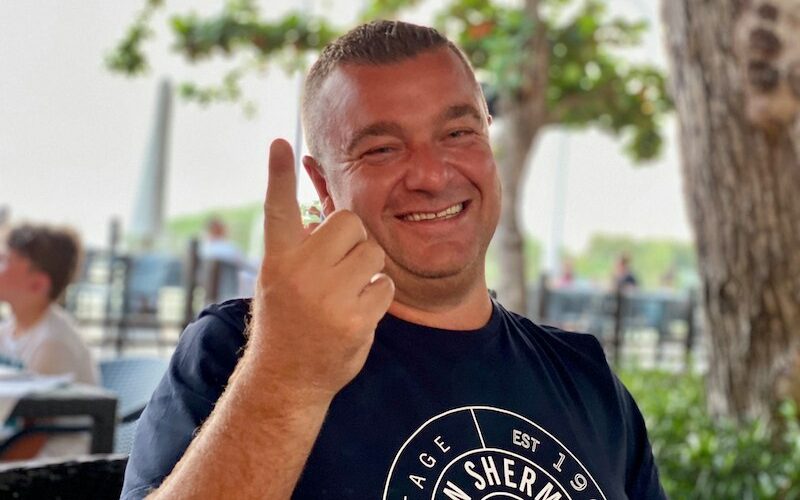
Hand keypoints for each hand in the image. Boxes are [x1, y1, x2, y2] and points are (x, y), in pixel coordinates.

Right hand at [249, 139, 394, 402]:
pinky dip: (377, 295)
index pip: (278, 207)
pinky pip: (384, 284)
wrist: (287, 377)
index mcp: (278, 258)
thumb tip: (329, 210)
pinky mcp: (354, 317)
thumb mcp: (282, 277)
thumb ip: (303, 244)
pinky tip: (356, 311)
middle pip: (350, 222)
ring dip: (367, 267)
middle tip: (339, 265)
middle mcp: (300, 271)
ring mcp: (327, 295)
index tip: (280, 143)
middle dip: (353, 239)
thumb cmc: (288, 319)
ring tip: (346, 290)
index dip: (278, 174)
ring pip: (373, 251)